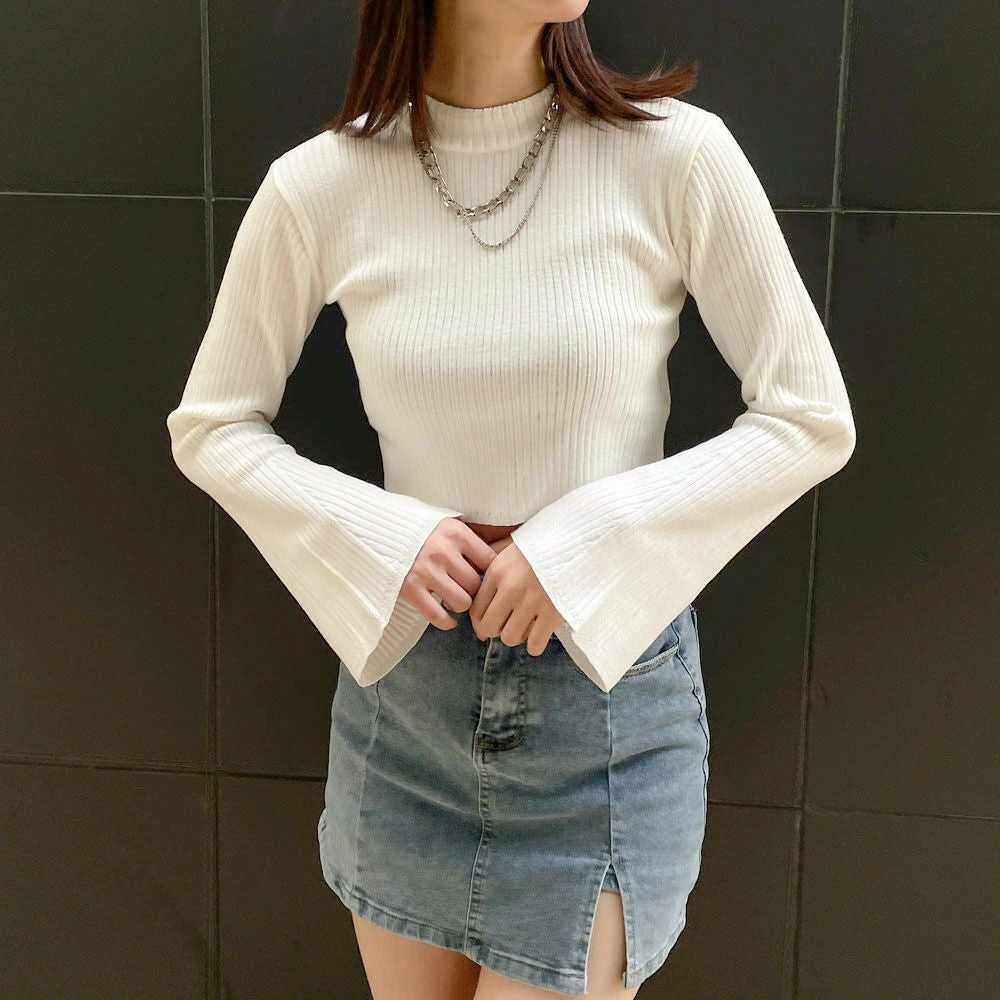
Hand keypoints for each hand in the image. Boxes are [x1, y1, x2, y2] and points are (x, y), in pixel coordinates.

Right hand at [399, 517, 497, 630]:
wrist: (376, 528)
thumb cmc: (418, 528)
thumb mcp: (445, 523)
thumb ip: (467, 539)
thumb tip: (497, 558)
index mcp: (456, 533)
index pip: (489, 561)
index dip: (491, 573)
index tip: (488, 578)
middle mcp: (443, 552)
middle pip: (477, 585)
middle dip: (476, 591)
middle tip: (470, 592)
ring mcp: (426, 572)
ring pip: (462, 602)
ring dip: (461, 605)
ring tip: (456, 600)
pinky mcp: (410, 589)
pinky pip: (437, 615)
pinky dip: (446, 622)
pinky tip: (449, 620)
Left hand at [469, 537, 560, 655]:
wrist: (575, 540)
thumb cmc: (540, 543)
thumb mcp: (509, 544)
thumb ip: (489, 557)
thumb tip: (473, 571)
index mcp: (497, 573)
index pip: (475, 609)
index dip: (478, 620)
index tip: (485, 620)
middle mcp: (511, 589)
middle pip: (488, 628)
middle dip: (493, 630)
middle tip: (502, 625)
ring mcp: (532, 602)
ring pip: (510, 638)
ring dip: (514, 635)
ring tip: (522, 626)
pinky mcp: (553, 612)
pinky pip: (535, 643)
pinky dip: (535, 644)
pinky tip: (537, 634)